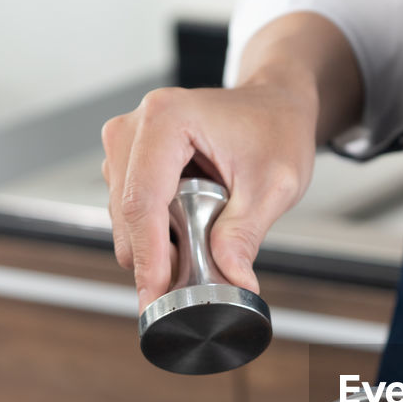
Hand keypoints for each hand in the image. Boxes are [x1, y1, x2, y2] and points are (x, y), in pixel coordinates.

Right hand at [101, 77, 319, 309]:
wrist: (274, 106)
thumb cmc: (276, 130)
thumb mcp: (274, 184)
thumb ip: (246, 232)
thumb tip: (232, 279)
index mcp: (166, 119)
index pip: (143, 201)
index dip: (149, 255)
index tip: (157, 295)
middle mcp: (134, 127)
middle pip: (127, 213)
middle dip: (154, 257)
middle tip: (194, 284)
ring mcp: (126, 144)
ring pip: (125, 217)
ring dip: (158, 245)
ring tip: (204, 248)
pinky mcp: (129, 162)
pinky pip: (132, 211)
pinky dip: (158, 234)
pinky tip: (191, 235)